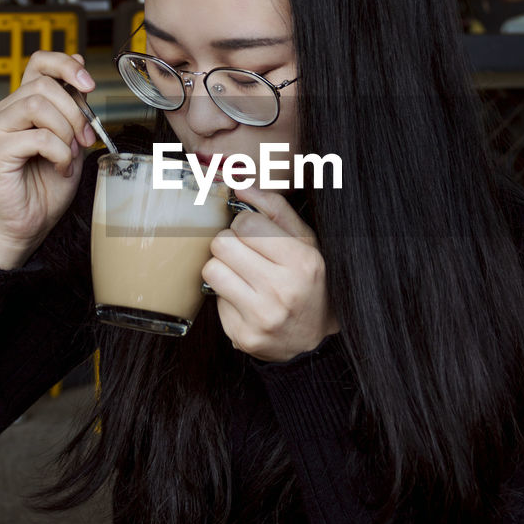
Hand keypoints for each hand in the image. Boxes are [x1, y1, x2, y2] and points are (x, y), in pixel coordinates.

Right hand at [0, 51, 98, 268]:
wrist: (30, 222)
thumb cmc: (48, 184)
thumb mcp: (73, 139)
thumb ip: (74, 107)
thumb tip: (81, 71)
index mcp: (24, 102)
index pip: (40, 62)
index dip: (65, 65)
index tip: (88, 86)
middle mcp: (7, 110)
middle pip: (43, 85)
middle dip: (75, 111)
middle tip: (85, 139)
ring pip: (38, 105)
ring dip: (66, 131)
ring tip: (70, 154)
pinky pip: (38, 136)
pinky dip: (59, 152)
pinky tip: (60, 166)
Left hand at [201, 188, 338, 362]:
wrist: (312, 336)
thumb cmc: (308, 281)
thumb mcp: (305, 240)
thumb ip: (275, 208)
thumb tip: (240, 186)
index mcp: (302, 262)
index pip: (246, 223)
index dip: (245, 225)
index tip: (255, 235)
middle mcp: (282, 291)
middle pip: (222, 244)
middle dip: (230, 244)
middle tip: (245, 254)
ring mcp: (261, 317)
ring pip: (211, 270)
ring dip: (223, 268)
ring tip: (242, 275)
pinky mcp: (243, 336)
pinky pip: (213, 300)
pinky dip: (225, 296)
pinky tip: (244, 299)